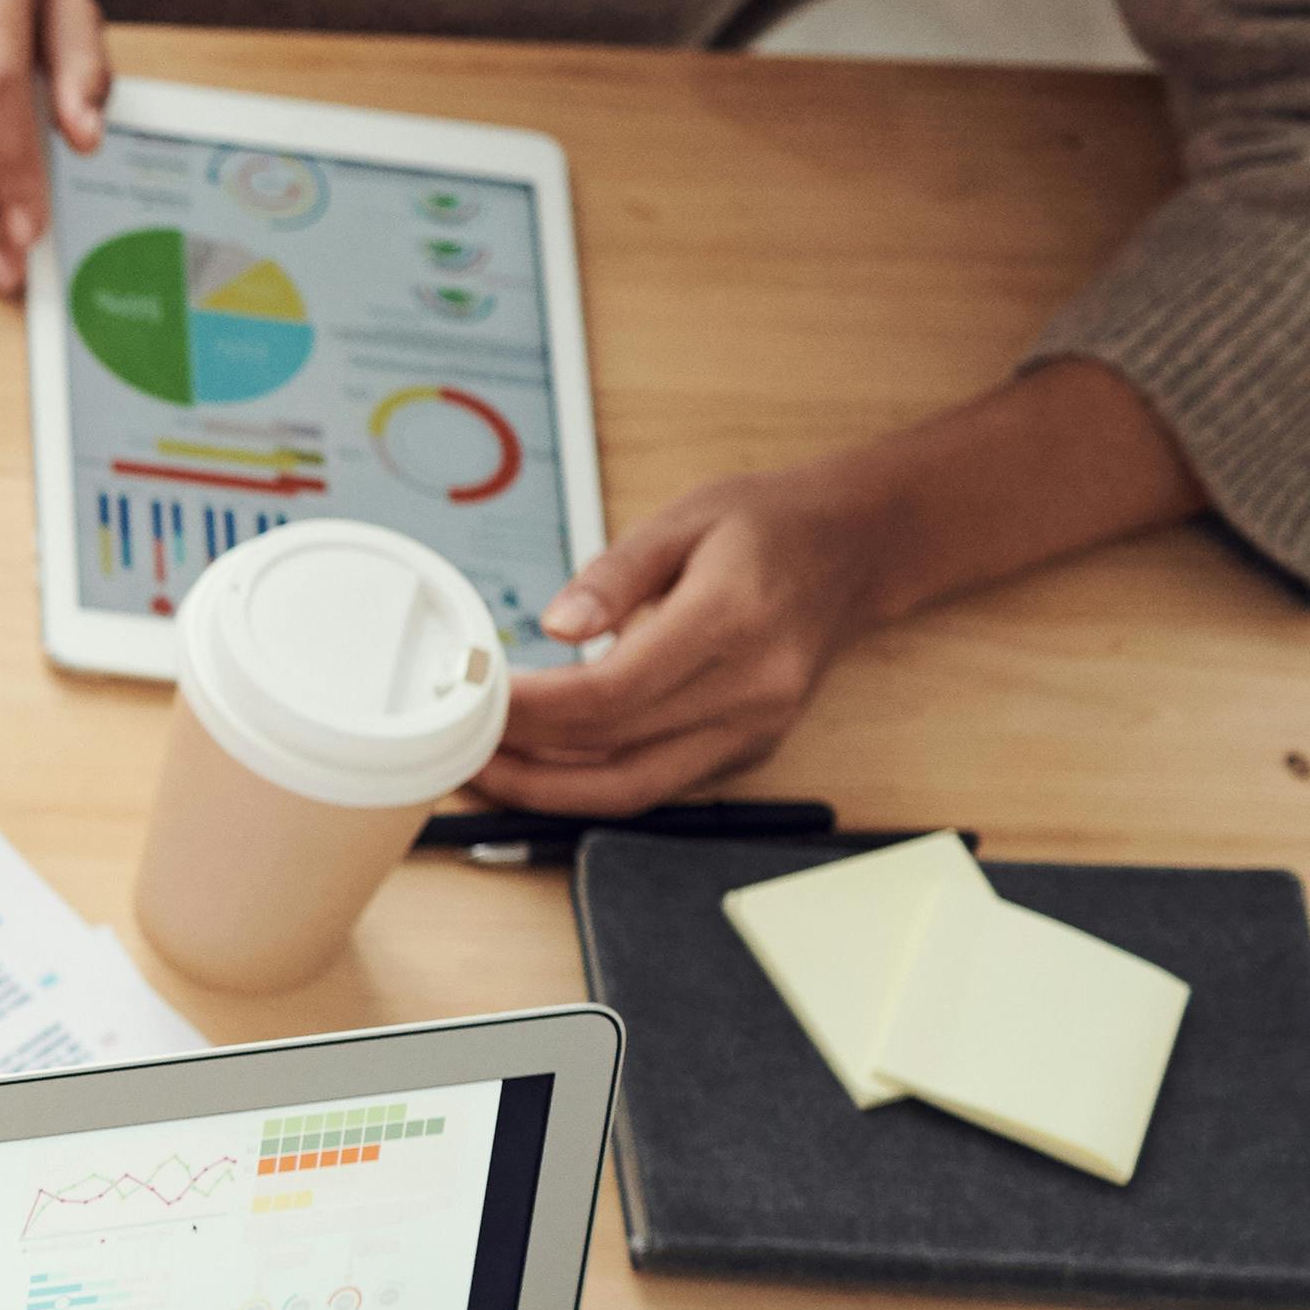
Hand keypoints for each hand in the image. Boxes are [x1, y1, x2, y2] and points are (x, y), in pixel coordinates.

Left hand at [477, 465, 898, 810]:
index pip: (610, 694)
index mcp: (730, 622)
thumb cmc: (767, 527)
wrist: (856, 549)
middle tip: (453, 750)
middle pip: (612, 752)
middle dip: (522, 762)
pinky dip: (590, 784)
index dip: (530, 713)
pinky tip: (539, 767)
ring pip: (632, 790)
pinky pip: (656, 785)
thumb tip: (554, 625)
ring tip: (481, 771)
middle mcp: (750, 690)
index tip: (474, 702)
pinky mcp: (747, 750)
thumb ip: (613, 575)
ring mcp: (754, 729)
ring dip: (547, 792)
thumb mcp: (684, 518)